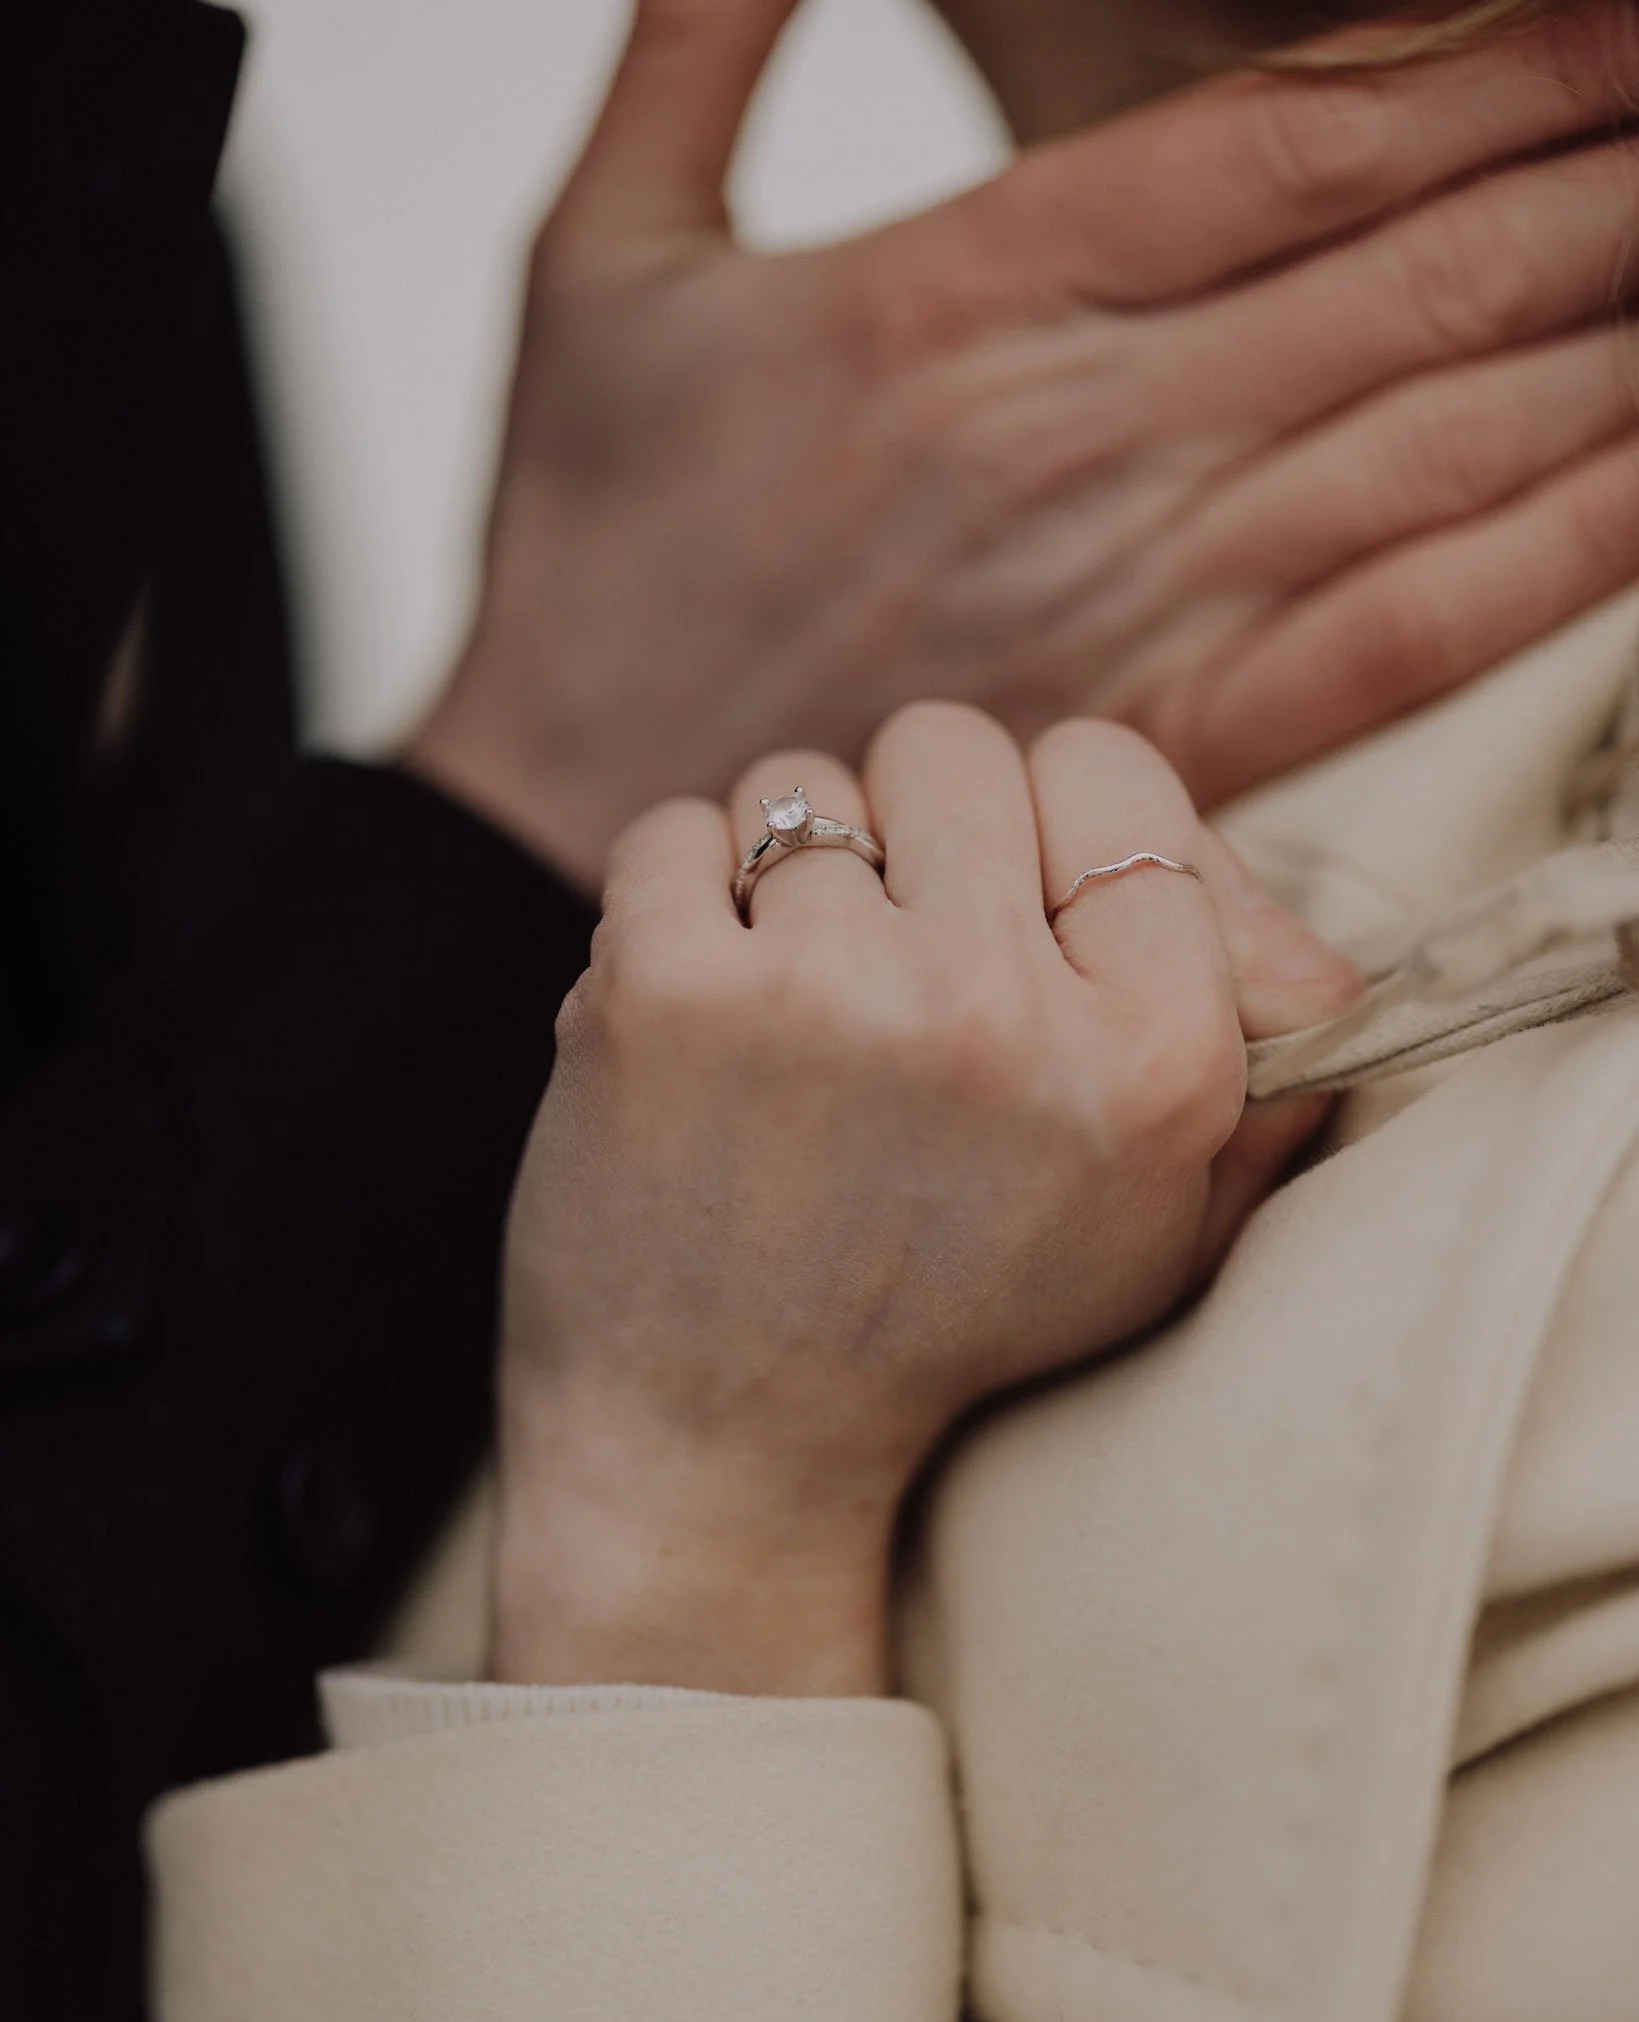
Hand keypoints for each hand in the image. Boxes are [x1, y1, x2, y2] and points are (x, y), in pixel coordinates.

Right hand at [408, 0, 1638, 890]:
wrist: (561, 823)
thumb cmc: (586, 549)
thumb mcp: (594, 251)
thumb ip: (698, 32)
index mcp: (957, 293)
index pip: (1284, 138)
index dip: (1482, 64)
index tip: (1606, 26)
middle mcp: (1075, 435)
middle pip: (1405, 270)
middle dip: (1589, 183)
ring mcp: (1131, 594)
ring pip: (1432, 436)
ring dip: (1601, 341)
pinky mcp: (1155, 734)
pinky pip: (1395, 635)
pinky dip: (1545, 557)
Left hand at [491, 704, 1360, 1694]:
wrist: (719, 1449)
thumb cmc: (945, 1330)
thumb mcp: (1154, 1237)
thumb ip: (1256, 1079)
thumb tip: (1303, 949)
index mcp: (1153, 1059)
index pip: (1113, 771)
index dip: (1051, 835)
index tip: (1014, 918)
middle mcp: (999, 1011)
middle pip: (958, 748)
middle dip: (922, 837)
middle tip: (894, 959)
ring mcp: (821, 992)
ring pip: (807, 787)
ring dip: (797, 881)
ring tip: (794, 1014)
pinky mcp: (664, 991)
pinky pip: (680, 831)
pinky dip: (682, 908)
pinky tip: (705, 1016)